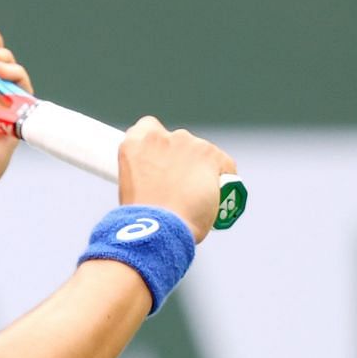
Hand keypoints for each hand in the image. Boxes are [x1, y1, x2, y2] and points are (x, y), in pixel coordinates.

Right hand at [117, 117, 236, 242]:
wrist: (159, 229)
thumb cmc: (142, 219)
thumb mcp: (132, 188)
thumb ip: (147, 173)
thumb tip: (163, 181)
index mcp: (135, 143)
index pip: (149, 128)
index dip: (158, 147)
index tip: (159, 164)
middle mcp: (162, 137)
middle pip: (179, 141)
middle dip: (182, 159)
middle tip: (179, 186)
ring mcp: (188, 144)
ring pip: (202, 152)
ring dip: (201, 168)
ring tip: (197, 196)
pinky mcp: (211, 155)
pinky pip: (224, 164)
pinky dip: (223, 178)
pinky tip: (216, 196)